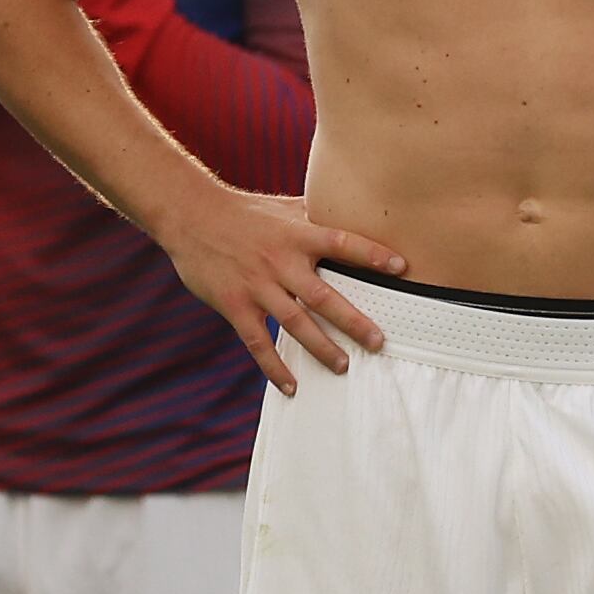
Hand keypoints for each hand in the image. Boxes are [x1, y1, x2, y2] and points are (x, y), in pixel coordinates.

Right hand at [162, 189, 407, 395]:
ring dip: (321, 348)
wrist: (191, 216)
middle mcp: (280, 262)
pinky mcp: (234, 305)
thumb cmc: (243, 212)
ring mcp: (257, 286)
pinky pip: (258, 342)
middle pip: (323, 296)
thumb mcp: (283, 207)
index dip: (372, 254)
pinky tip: (291, 386)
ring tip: (343, 367)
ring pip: (295, 323)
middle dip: (353, 321)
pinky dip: (274, 366)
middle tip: (379, 342)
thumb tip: (352, 209)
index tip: (402, 268)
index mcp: (297, 235)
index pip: (342, 243)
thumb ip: (316, 214)